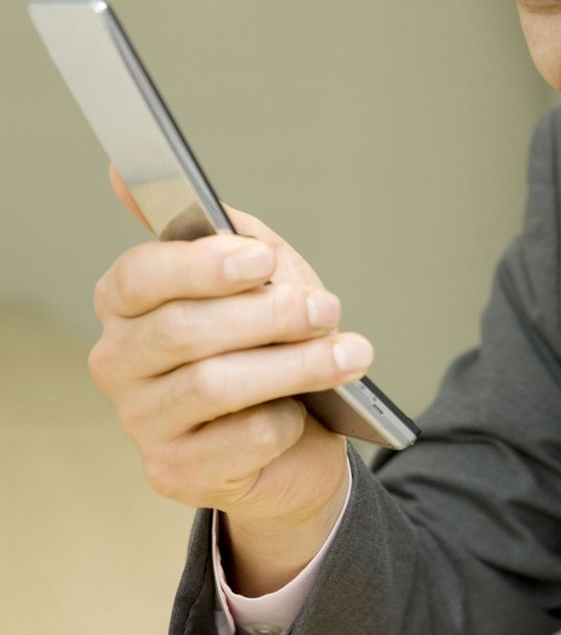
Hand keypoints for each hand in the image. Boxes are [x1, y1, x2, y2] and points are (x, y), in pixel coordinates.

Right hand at [91, 167, 371, 589]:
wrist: (295, 441)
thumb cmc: (272, 347)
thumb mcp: (264, 280)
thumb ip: (231, 234)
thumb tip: (128, 176)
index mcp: (128, 307)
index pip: (137, 277)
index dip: (200, 266)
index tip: (262, 259)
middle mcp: (120, 364)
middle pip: (181, 330)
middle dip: (268, 316)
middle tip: (326, 310)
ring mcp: (144, 422)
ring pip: (213, 384)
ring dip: (294, 365)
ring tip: (350, 354)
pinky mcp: (178, 473)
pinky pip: (241, 438)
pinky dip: (285, 420)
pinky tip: (305, 413)